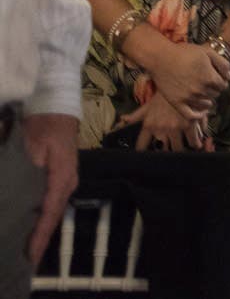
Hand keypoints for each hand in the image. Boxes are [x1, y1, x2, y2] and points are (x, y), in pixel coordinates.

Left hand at [23, 113, 77, 266]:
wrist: (58, 107)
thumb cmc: (44, 125)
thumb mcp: (33, 145)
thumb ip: (29, 169)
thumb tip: (24, 193)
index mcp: (62, 177)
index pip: (50, 212)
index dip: (40, 235)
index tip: (30, 255)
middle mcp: (67, 183)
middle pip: (53, 216)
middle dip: (40, 239)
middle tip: (25, 259)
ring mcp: (66, 181)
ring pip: (53, 211)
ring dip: (42, 229)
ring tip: (28, 248)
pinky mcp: (61, 178)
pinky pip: (52, 203)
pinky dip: (43, 218)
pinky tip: (33, 225)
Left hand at [119, 92, 209, 151]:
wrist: (181, 81)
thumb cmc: (164, 94)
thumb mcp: (148, 105)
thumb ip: (136, 115)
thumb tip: (122, 120)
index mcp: (149, 125)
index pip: (142, 145)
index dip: (143, 151)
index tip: (145, 156)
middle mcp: (161, 129)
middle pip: (163, 150)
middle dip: (166, 152)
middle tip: (170, 152)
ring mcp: (176, 128)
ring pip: (179, 148)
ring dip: (181, 149)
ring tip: (184, 148)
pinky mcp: (190, 125)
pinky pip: (193, 141)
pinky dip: (196, 143)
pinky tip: (197, 143)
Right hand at [138, 38, 229, 119]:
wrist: (161, 58)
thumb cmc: (184, 53)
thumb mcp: (208, 52)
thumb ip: (222, 63)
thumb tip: (229, 76)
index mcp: (210, 77)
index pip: (223, 85)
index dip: (222, 80)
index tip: (217, 78)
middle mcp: (200, 90)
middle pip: (216, 94)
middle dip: (214, 88)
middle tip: (208, 83)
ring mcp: (188, 98)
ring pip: (206, 104)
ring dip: (207, 99)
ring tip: (203, 92)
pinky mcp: (177, 103)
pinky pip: (191, 115)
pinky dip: (198, 115)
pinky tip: (202, 112)